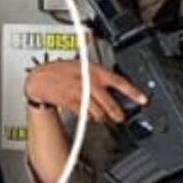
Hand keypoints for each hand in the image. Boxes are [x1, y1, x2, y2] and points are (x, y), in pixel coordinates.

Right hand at [24, 59, 145, 125]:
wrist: (39, 79)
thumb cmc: (60, 71)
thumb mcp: (82, 64)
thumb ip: (98, 73)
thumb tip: (114, 85)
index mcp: (95, 70)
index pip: (119, 81)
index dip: (133, 92)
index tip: (143, 100)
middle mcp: (89, 82)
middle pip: (109, 102)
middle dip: (116, 112)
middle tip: (120, 117)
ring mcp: (80, 93)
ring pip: (98, 110)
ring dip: (101, 117)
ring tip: (102, 118)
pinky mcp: (71, 103)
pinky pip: (85, 114)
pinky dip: (88, 117)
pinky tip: (89, 117)